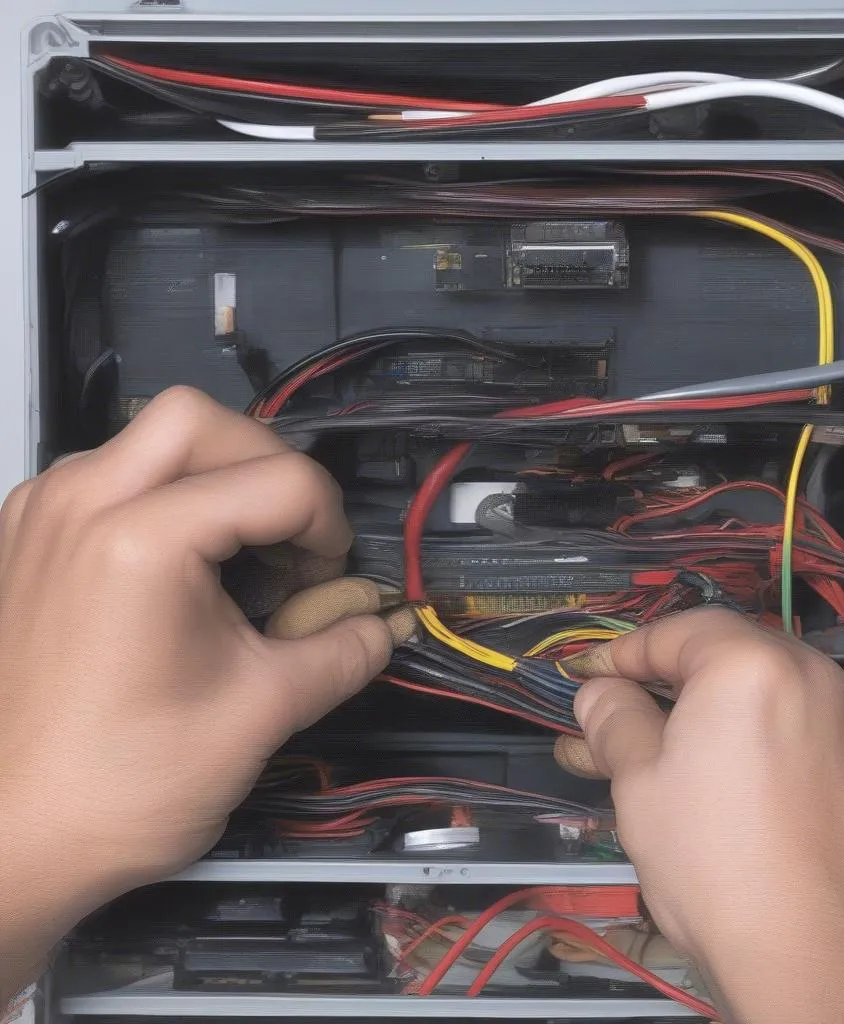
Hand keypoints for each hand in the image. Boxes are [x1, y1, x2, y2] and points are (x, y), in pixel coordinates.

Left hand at [0, 388, 405, 995]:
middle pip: (201, 419)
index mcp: (141, 540)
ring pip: (149, 435)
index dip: (328, 527)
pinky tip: (182, 566)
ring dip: (214, 477)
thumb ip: (343, 652)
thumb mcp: (261, 711)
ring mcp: (41, 512)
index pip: (278, 480)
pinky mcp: (25, 535)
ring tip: (239, 554)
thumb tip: (383, 625)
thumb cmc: (123, 785)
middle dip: (268, 469)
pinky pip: (110, 473)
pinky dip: (165, 496)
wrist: (10, 842)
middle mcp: (80, 502)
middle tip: (292, 542)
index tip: (331, 581)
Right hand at [554, 608, 843, 1022]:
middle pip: (732, 654)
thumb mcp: (638, 783)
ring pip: (781, 687)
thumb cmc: (711, 860)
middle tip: (638, 714)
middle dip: (680, 679)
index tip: (595, 676)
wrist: (816, 952)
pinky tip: (760, 776)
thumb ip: (614, 718)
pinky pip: (822, 724)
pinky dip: (786, 734)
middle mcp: (815, 672)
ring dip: (735, 705)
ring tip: (698, 749)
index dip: (627, 653)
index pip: (678, 632)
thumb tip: (600, 692)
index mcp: (748, 665)